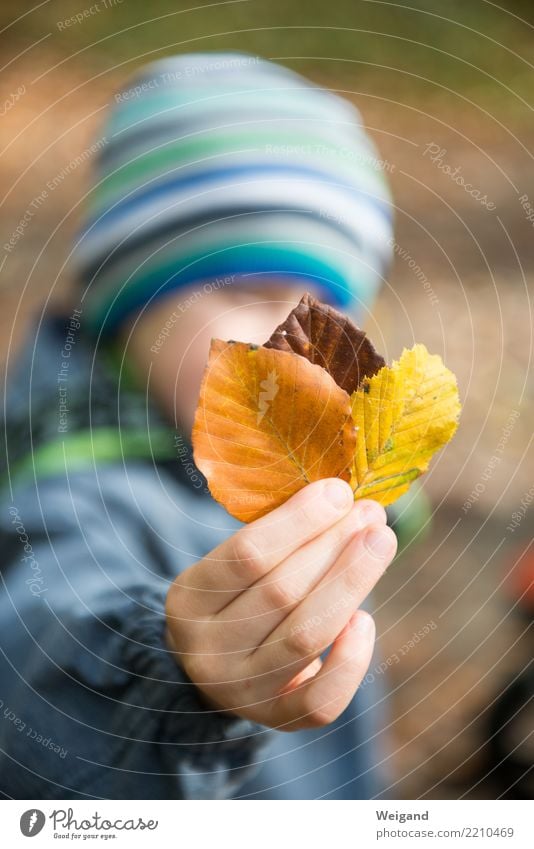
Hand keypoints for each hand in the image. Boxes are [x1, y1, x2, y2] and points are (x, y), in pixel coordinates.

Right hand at [165, 479, 396, 730]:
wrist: (216, 670)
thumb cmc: (238, 598)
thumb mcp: (233, 566)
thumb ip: (278, 537)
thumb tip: (343, 499)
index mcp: (189, 598)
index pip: (247, 555)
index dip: (299, 521)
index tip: (338, 492)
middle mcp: (206, 648)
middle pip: (282, 592)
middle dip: (334, 546)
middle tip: (371, 514)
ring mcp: (239, 690)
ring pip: (305, 636)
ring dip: (351, 583)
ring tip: (381, 543)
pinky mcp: (276, 719)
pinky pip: (321, 699)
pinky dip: (351, 660)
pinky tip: (365, 619)